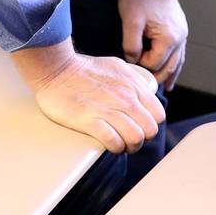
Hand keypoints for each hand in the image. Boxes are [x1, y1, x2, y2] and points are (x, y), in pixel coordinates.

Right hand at [12, 40, 165, 152]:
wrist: (56, 69)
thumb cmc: (84, 69)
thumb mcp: (117, 67)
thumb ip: (133, 82)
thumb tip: (143, 94)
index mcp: (133, 85)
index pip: (158, 115)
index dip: (151, 124)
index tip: (140, 127)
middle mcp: (125, 98)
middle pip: (150, 130)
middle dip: (142, 139)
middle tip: (130, 139)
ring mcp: (108, 109)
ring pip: (135, 138)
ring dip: (129, 146)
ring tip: (120, 145)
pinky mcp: (90, 121)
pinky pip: (113, 141)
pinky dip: (114, 147)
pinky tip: (108, 144)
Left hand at [118, 0, 188, 91]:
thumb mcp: (130, 20)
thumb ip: (131, 44)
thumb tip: (133, 59)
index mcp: (168, 38)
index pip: (154, 63)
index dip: (140, 65)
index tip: (129, 64)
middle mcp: (179, 38)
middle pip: (169, 67)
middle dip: (157, 77)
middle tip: (146, 89)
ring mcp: (181, 33)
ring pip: (177, 61)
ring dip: (170, 74)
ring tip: (165, 88)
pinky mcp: (179, 28)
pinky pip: (179, 52)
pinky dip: (174, 63)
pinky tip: (172, 69)